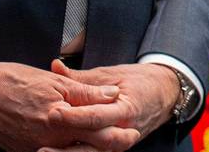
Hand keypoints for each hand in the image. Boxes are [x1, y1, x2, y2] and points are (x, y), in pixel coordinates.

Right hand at [0, 59, 119, 151]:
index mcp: (59, 120)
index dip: (118, 132)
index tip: (132, 130)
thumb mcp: (55, 81)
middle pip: (87, 150)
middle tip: (128, 138)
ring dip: (88, 150)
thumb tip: (114, 94)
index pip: (97, 131)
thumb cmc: (16, 81)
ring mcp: (34, 149)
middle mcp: (48, 141)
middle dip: (110, 146)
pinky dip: (66, 151)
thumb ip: (85, 92)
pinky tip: (75, 144)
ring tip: (104, 142)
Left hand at [38, 60, 182, 150]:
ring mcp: (121, 143)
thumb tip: (55, 66)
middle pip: (95, 144)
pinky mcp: (115, 148)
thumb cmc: (139, 81)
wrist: (166, 95)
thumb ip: (82, 77)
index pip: (97, 117)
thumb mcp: (112, 74)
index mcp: (126, 110)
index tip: (53, 112)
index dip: (74, 116)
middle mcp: (125, 131)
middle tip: (42, 142)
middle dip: (67, 146)